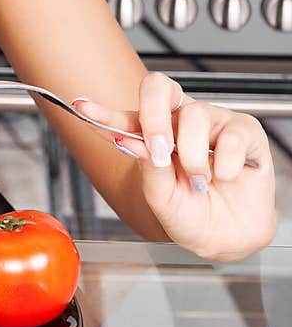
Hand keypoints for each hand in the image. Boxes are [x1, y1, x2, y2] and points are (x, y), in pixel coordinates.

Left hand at [72, 72, 276, 260]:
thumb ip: (148, 169)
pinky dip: (227, 165)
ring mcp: (213, 122)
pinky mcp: (245, 131)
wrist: (226, 238)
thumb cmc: (190, 214)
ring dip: (194, 156)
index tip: (81, 107)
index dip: (104, 110)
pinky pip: (232, 135)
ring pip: (195, 114)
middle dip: (154, 117)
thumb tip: (132, 140)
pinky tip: (226, 177)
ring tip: (200, 181)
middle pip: (159, 87)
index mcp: (154, 133)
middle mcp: (180, 121)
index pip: (126, 114)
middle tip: (159, 151)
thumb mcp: (161, 198)